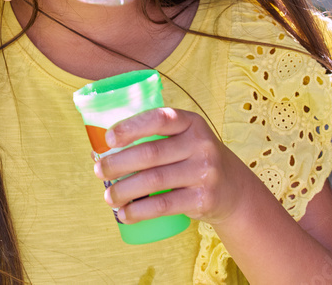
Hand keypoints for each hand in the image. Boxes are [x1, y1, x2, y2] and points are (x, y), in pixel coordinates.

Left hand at [94, 107, 249, 225]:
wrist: (233, 188)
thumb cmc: (193, 159)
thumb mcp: (183, 139)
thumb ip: (153, 139)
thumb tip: (99, 151)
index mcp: (191, 123)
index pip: (159, 119)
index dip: (131, 127)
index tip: (108, 139)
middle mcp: (201, 144)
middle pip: (151, 153)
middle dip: (118, 163)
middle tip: (99, 171)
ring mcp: (205, 172)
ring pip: (154, 181)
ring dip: (124, 190)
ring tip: (108, 196)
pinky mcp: (204, 199)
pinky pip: (164, 204)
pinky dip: (139, 210)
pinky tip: (124, 213)